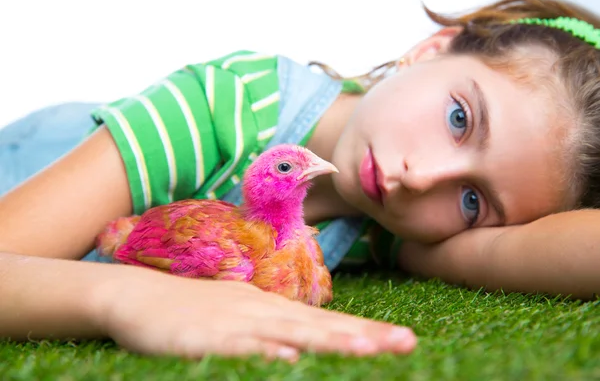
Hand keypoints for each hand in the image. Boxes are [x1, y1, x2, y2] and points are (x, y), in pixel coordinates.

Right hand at [95, 270, 416, 360]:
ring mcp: (233, 323)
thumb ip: (271, 326)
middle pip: (318, 325)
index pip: (324, 319)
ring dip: (328, 341)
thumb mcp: (238, 311)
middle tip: (406, 343)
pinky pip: (239, 349)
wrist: (136, 293)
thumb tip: (301, 345)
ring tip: (367, 349)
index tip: (401, 339)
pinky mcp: (204, 341)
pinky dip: (265, 354)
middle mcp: (260, 310)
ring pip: (288, 334)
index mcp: (269, 306)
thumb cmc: (190, 307)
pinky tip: (288, 362)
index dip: (363, 329)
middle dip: (363, 335)